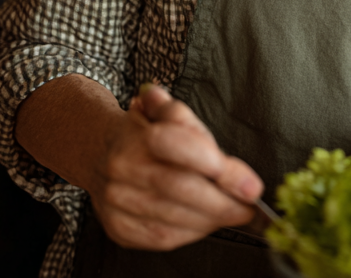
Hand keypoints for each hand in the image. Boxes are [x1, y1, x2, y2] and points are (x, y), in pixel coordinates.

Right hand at [89, 84, 263, 250]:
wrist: (99, 151)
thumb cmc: (145, 130)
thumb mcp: (167, 111)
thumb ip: (195, 126)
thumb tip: (226, 163)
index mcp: (138, 135)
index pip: (176, 145)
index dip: (214, 164)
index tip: (248, 183)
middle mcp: (122, 169)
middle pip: (179, 188)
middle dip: (223, 201)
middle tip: (251, 203)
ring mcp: (118, 201)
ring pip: (172, 218)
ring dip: (211, 220)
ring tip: (237, 212)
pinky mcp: (118, 227)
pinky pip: (160, 238)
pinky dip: (192, 232)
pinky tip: (209, 223)